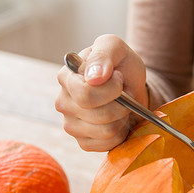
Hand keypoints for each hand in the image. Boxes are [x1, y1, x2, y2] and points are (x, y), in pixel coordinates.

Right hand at [55, 34, 147, 151]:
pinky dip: (121, 134)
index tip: (119, 79)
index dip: (111, 90)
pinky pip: (107, 145)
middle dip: (122, 105)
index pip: (85, 95)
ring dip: (122, 118)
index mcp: (66, 77)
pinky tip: (119, 120)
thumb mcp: (115, 47)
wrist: (130, 85)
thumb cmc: (120, 64)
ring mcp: (71, 125)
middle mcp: (63, 102)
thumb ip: (104, 54)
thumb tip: (94, 77)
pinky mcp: (83, 142)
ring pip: (106, 131)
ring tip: (122, 106)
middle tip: (125, 94)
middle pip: (98, 115)